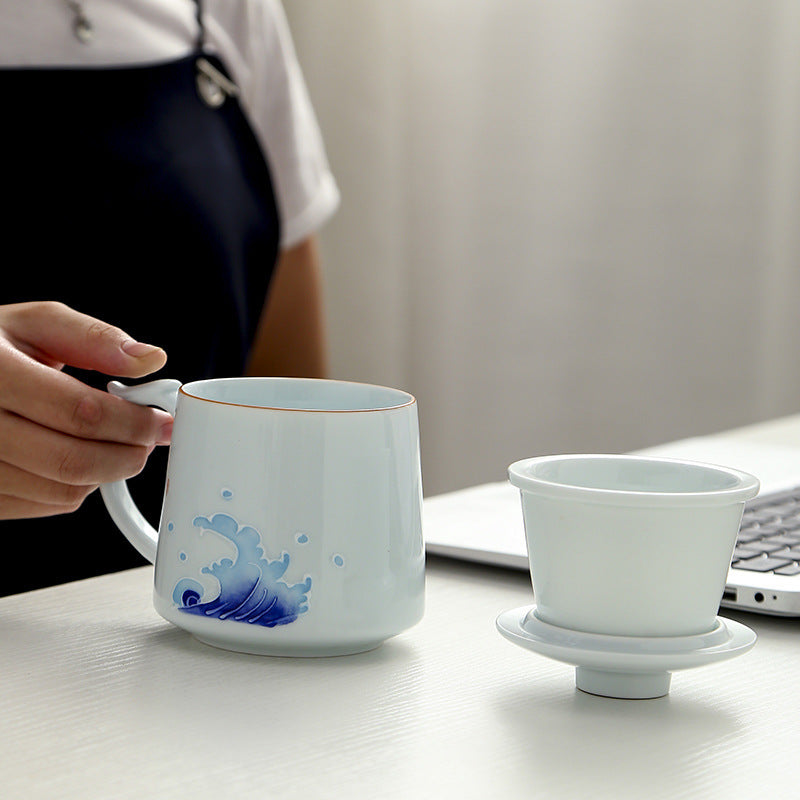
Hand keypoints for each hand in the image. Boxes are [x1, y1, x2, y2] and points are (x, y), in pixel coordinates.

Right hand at [0, 302, 172, 518]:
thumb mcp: (36, 325)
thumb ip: (94, 338)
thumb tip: (150, 359)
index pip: (80, 413)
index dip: (134, 422)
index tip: (162, 420)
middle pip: (73, 461)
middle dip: (129, 453)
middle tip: (148, 438)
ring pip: (65, 491)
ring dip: (106, 471)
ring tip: (113, 441)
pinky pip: (47, 505)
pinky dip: (78, 486)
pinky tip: (76, 454)